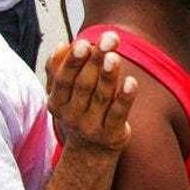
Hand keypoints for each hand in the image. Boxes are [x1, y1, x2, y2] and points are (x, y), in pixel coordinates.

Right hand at [45, 32, 136, 153]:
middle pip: (84, 85)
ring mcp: (92, 126)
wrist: (90, 150)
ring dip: (108, 76)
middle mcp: (72, 116)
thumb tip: (62, 44)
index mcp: (57, 102)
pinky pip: (119, 114)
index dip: (73, 61)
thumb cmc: (78, 108)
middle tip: (108, 40)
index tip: (83, 42)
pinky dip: (125, 98)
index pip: (63, 80)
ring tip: (114, 56)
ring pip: (101, 97)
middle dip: (95, 61)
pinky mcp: (112, 133)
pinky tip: (132, 81)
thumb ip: (59, 68)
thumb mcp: (64, 93)